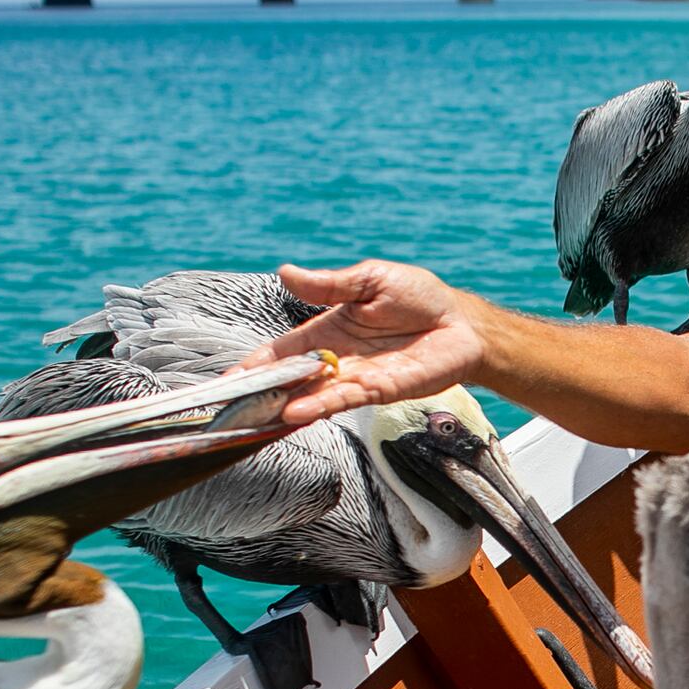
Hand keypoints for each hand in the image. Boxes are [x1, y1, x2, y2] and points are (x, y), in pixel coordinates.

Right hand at [238, 260, 489, 426]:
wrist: (460, 323)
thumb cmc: (417, 297)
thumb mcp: (369, 280)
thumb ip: (329, 285)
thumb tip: (285, 272)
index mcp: (326, 331)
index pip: (282, 352)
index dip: (255, 366)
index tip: (227, 381)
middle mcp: (334, 360)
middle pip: (290, 381)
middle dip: (261, 394)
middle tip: (229, 409)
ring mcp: (355, 378)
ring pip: (311, 396)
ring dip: (283, 406)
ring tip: (255, 416)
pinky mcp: (379, 391)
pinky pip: (343, 400)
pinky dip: (318, 406)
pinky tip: (294, 413)